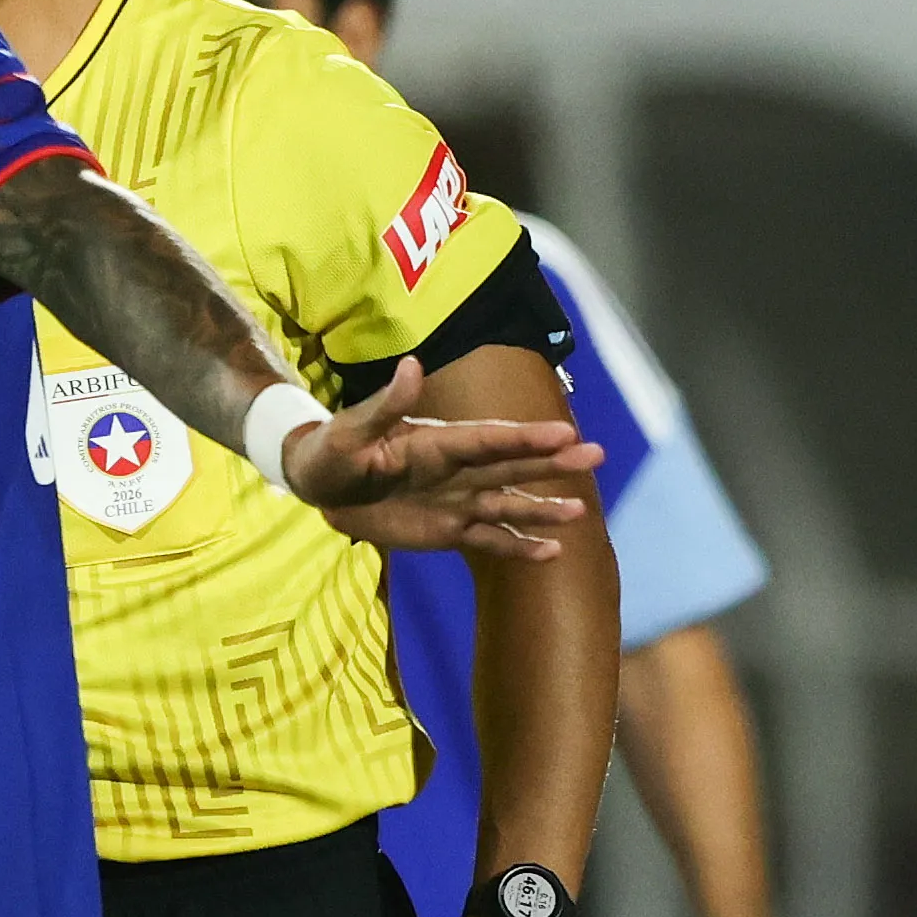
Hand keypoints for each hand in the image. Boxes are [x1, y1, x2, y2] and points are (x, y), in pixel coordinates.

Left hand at [281, 358, 603, 559]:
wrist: (321, 486)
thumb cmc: (333, 449)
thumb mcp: (350, 428)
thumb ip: (385, 404)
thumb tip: (413, 365)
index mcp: (436, 442)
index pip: (486, 439)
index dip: (523, 436)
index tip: (564, 431)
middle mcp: (456, 470)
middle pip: (509, 466)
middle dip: (550, 462)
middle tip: (595, 454)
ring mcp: (456, 501)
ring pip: (507, 504)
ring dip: (541, 508)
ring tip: (580, 511)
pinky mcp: (449, 530)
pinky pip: (489, 539)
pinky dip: (519, 546)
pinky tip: (552, 552)